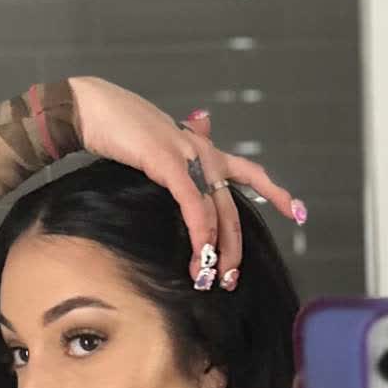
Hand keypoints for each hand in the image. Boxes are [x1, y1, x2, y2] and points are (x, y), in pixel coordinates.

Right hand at [67, 79, 306, 289]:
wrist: (89, 108)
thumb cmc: (118, 128)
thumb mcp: (157, 145)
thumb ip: (181, 158)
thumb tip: (200, 144)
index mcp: (204, 148)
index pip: (249, 172)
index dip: (276, 193)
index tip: (298, 212)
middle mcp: (204, 151)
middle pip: (232, 210)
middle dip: (233, 250)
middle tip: (228, 280)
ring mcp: (189, 156)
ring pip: (216, 213)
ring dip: (215, 252)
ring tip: (208, 278)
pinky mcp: (170, 164)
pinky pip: (193, 207)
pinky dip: (199, 234)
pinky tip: (199, 255)